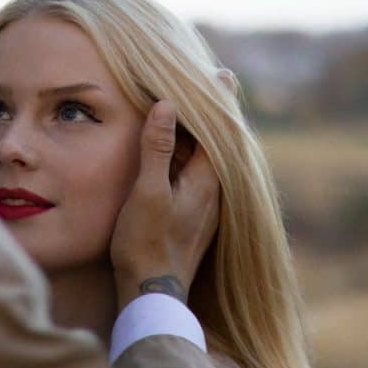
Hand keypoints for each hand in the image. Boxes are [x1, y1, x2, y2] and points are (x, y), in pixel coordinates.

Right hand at [110, 100, 220, 310]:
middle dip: (208, 115)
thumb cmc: (146, 243)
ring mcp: (205, 207)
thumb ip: (157, 148)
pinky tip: (175, 154)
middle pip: (215, 143)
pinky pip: (196, 175)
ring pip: (205, 161)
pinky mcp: (193, 218)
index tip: (222, 74)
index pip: (218, 130)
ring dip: (196, 135)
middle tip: (206, 84)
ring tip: (187, 111)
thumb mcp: (148, 191)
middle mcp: (213, 192)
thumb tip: (166, 106)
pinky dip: (188, 156)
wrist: (151, 293)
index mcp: (207, 181)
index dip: (216, 101)